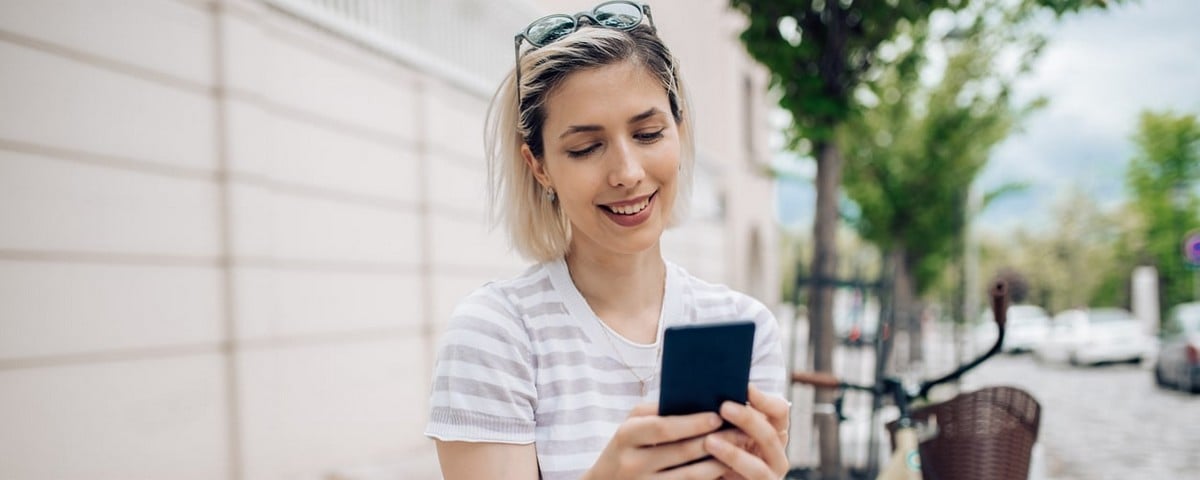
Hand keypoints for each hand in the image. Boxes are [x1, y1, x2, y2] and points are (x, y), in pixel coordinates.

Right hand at [584, 403, 729, 479]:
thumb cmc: (625, 448)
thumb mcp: (632, 426)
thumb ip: (657, 412)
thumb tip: (697, 400)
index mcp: (626, 435)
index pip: (663, 427)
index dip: (692, 423)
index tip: (717, 417)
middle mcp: (632, 463)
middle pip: (681, 452)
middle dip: (715, 441)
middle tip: (741, 432)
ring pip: (690, 476)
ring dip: (718, 464)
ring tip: (739, 451)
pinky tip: (724, 471)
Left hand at [705, 385, 789, 479]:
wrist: (719, 478)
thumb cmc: (719, 452)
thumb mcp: (727, 432)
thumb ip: (726, 416)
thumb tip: (707, 389)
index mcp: (774, 433)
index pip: (779, 411)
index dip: (764, 399)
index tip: (745, 387)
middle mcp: (777, 455)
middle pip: (769, 435)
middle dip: (748, 420)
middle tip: (724, 407)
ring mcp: (770, 477)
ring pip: (757, 466)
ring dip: (733, 454)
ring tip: (709, 442)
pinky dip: (729, 472)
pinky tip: (709, 466)